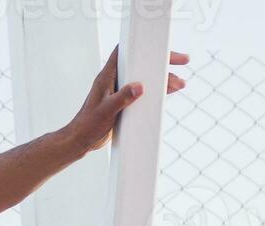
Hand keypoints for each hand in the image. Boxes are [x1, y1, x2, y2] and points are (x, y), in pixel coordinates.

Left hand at [63, 45, 189, 156]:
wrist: (81, 141)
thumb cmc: (88, 125)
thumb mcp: (106, 111)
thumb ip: (122, 98)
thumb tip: (140, 87)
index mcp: (107, 76)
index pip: (126, 51)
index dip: (143, 45)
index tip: (162, 46)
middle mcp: (115, 80)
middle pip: (142, 64)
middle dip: (162, 63)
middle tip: (183, 61)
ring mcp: (120, 91)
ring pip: (145, 79)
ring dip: (163, 80)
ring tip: (181, 83)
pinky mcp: (123, 103)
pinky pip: (143, 93)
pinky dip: (157, 92)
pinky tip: (170, 92)